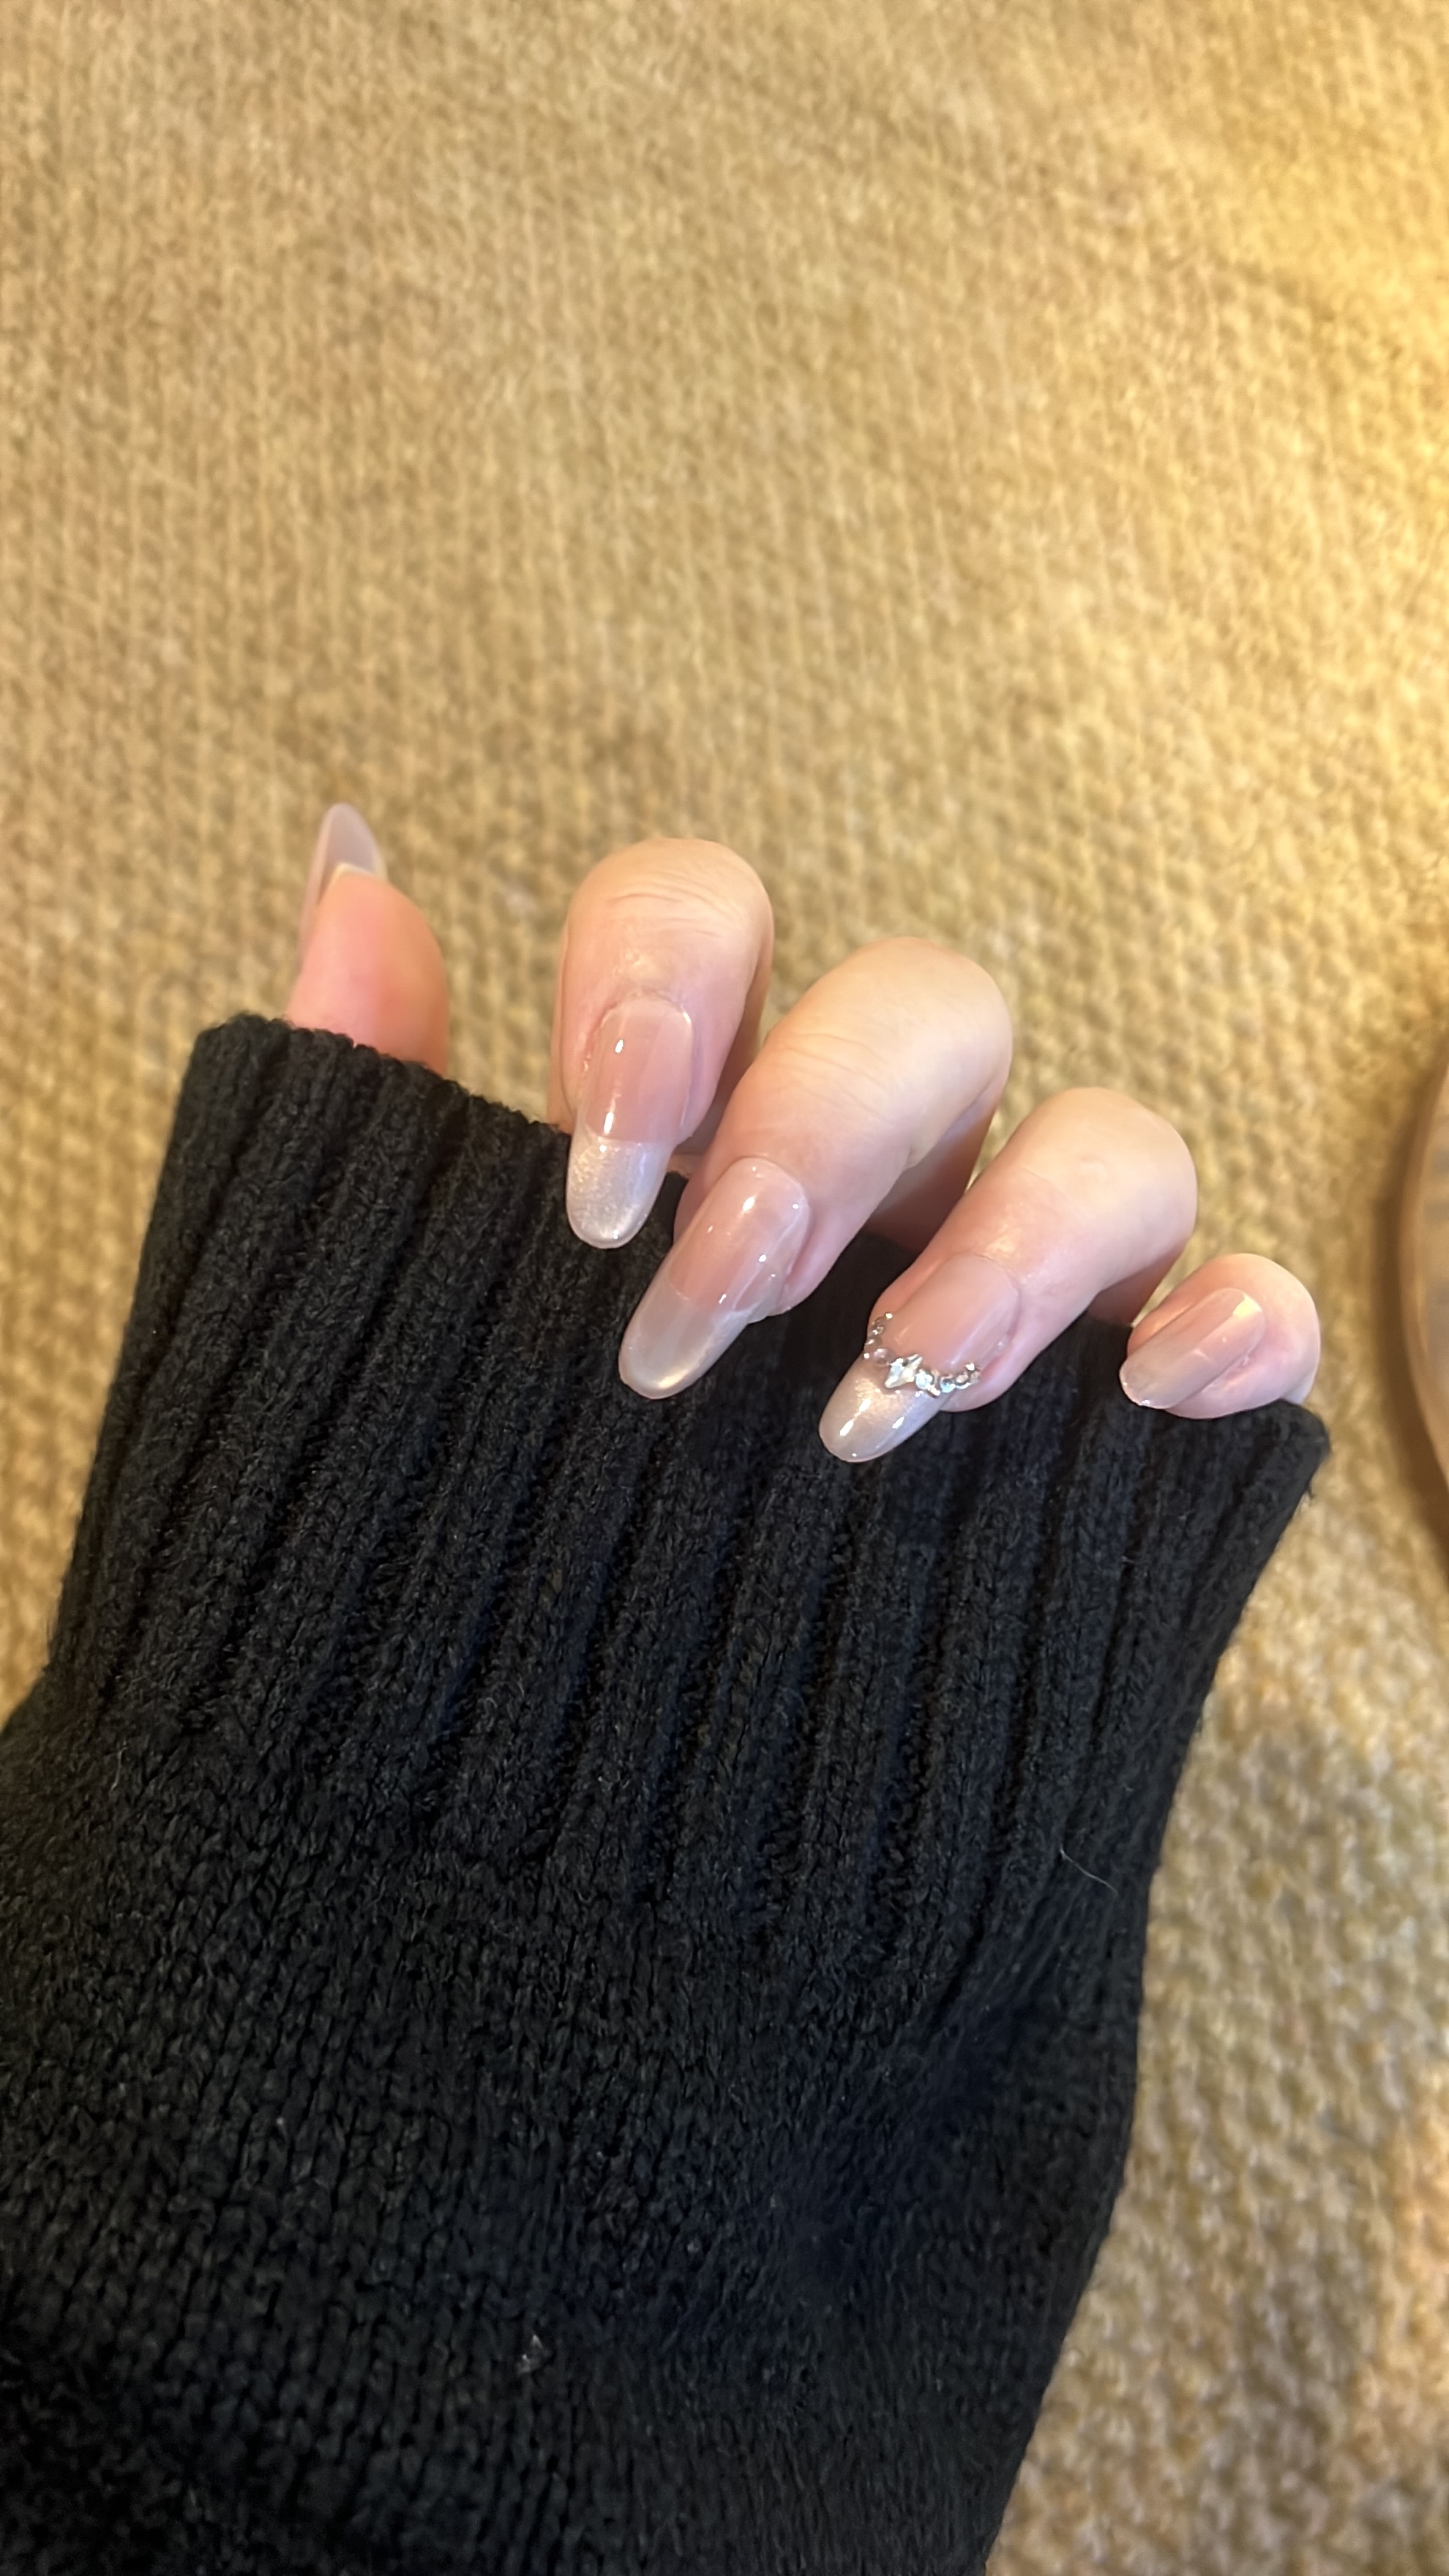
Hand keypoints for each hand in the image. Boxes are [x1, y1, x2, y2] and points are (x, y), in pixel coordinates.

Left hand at [287, 807, 1320, 1459]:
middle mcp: (870, 1172)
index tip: (585, 1186)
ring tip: (878, 1404)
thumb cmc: (478, 1558)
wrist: (572, 1848)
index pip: (709, 917)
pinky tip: (1148, 1396)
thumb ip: (369, 1111)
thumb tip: (349, 874)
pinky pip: (1245, 1308)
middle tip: (704, 1314)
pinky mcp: (1124, 1423)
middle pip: (925, 1005)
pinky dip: (1234, 1320)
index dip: (662, 987)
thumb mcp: (390, 1336)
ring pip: (1109, 1138)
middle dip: (821, 1131)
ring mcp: (1012, 1282)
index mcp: (689, 1113)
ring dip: (1011, 1242)